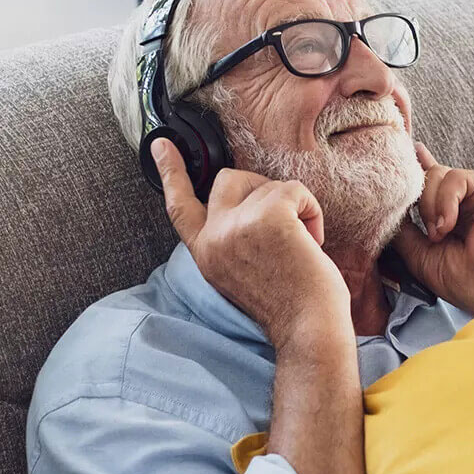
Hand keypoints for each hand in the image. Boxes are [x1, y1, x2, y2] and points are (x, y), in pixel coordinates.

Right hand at [151, 138, 351, 348]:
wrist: (308, 328)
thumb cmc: (290, 304)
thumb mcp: (241, 270)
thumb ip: (232, 238)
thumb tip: (248, 203)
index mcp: (205, 253)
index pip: (179, 206)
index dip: (171, 172)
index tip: (160, 144)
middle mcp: (214, 238)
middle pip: (228, 180)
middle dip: (259, 188)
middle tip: (285, 221)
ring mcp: (237, 226)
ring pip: (266, 184)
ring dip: (293, 207)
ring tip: (302, 244)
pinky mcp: (267, 217)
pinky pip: (293, 188)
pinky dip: (311, 209)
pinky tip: (313, 239)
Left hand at [392, 142, 473, 348]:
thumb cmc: (462, 278)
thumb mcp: (419, 254)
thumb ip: (404, 229)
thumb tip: (389, 208)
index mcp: (453, 215)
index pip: (432, 184)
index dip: (421, 166)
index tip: (411, 150)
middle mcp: (466, 201)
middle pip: (428, 178)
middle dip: (419, 202)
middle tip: (430, 234)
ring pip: (437, 175)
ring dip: (431, 207)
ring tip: (440, 234)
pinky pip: (455, 178)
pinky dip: (446, 202)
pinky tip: (450, 224)